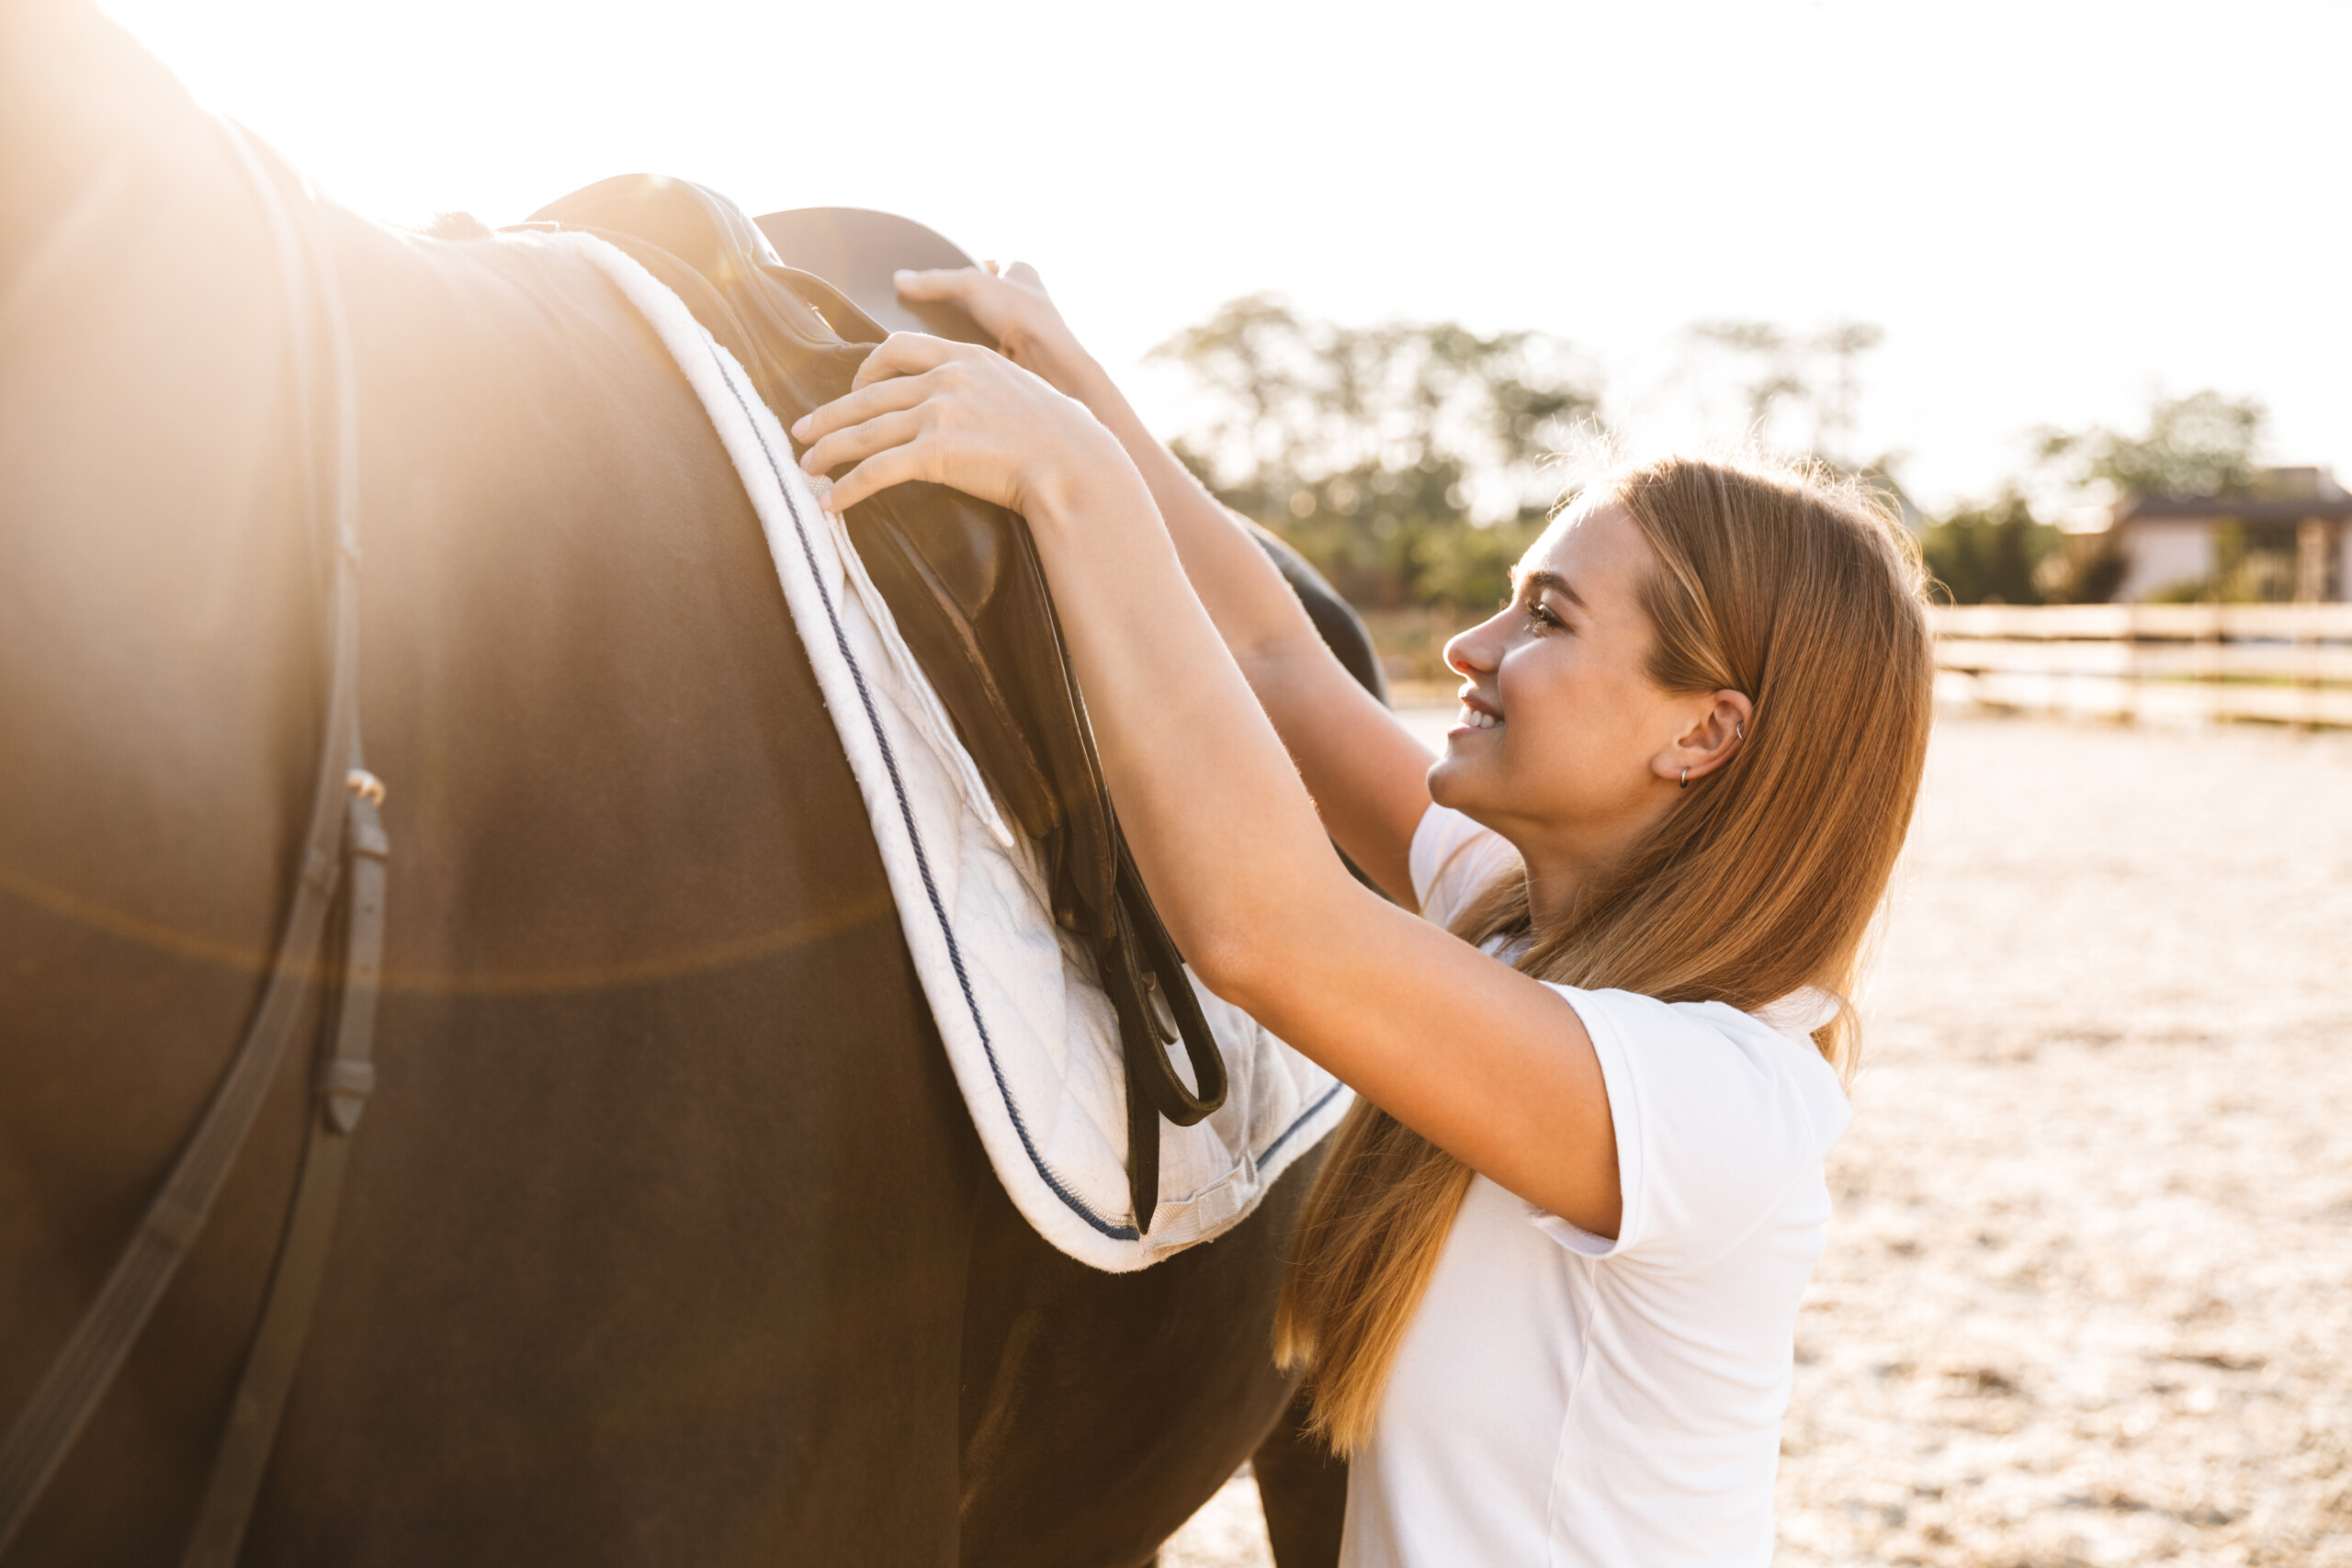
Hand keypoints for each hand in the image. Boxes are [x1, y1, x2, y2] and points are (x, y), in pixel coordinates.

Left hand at [789, 332, 1134, 519]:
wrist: (1077, 461)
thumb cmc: (1065, 437)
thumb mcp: (1026, 392)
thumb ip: (993, 390)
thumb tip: (989, 411)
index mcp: (966, 356)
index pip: (899, 347)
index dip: (866, 368)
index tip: (853, 389)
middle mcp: (947, 378)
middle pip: (868, 391)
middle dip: (829, 414)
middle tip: (802, 431)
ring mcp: (939, 413)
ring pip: (864, 430)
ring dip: (827, 451)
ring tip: (805, 469)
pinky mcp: (935, 452)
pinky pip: (876, 471)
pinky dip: (847, 489)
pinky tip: (829, 505)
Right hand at [894, 261, 1089, 390]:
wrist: (1050, 364)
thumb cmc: (1024, 315)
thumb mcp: (973, 285)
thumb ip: (935, 282)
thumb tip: (899, 280)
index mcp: (1021, 271)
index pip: (981, 266)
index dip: (958, 272)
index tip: (931, 283)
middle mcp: (1022, 299)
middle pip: (975, 299)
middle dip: (952, 308)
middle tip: (921, 314)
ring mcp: (1017, 329)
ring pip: (975, 327)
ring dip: (956, 334)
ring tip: (927, 338)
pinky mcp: (1011, 355)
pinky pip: (978, 350)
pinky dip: (963, 353)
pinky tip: (944, 357)